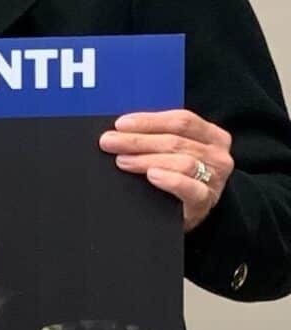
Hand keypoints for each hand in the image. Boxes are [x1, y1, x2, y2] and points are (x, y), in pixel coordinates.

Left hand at [99, 110, 232, 231]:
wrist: (187, 209)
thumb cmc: (176, 173)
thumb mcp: (171, 150)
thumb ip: (156, 136)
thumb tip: (121, 130)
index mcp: (211, 135)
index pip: (181, 120)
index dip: (149, 121)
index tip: (120, 124)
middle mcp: (218, 155)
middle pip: (175, 141)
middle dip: (137, 140)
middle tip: (109, 142)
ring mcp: (215, 178)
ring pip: (181, 162)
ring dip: (146, 159)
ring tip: (122, 160)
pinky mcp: (206, 200)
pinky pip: (190, 188)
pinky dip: (170, 180)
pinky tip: (152, 175)